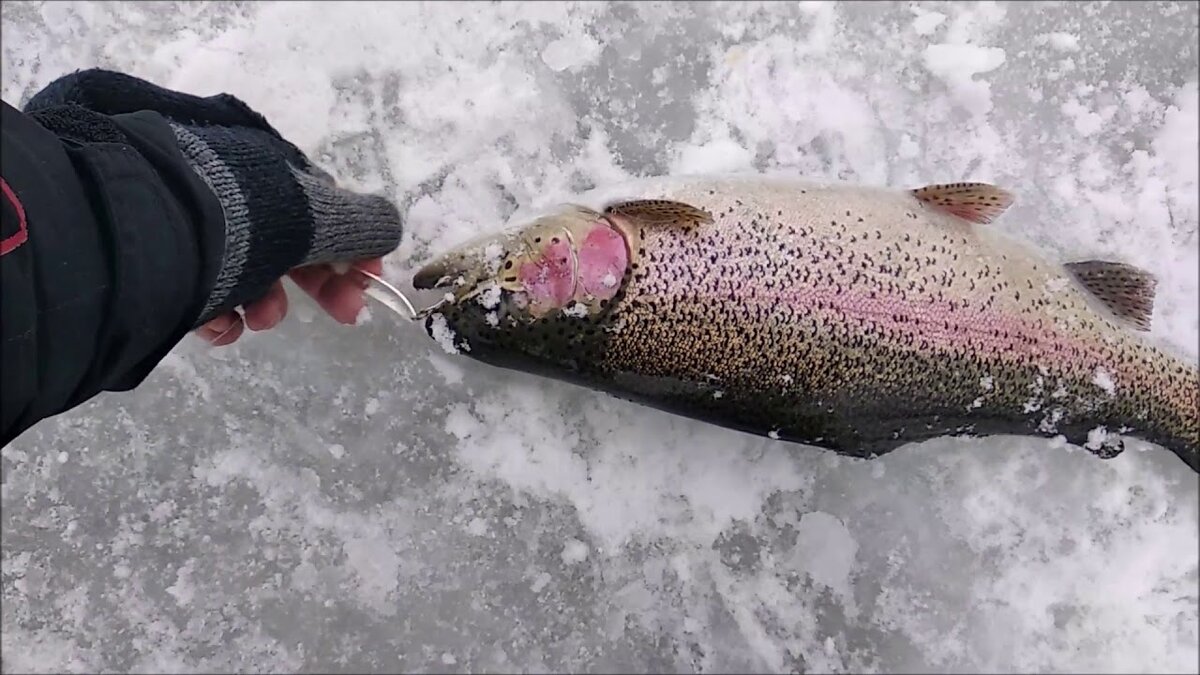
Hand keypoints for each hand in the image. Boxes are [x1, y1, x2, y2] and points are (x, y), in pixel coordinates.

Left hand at [24, 69, 403, 333]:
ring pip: (243, 266)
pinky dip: (218, 311)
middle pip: (287, 239)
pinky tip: (217, 327)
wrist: (139, 234)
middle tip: (345, 315)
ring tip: (257, 321)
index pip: (322, 203)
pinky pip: (197, 283)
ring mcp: (187, 218)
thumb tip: (390, 227)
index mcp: (266, 164)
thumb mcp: (315, 216)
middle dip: (317, 282)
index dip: (352, 245)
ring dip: (265, 301)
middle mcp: (227, 183)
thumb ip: (362, 224)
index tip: (368, 282)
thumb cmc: (240, 218)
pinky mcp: (153, 253)